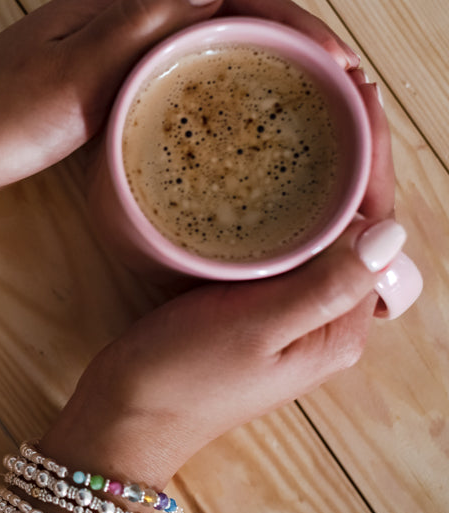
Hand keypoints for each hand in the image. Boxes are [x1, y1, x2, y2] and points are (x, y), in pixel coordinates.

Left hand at [0, 0, 358, 201]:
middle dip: (280, 37)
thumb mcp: (68, 75)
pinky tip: (226, 117)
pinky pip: (169, 74)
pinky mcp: (98, 82)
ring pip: (198, 43)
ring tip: (296, 97)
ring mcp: (108, 48)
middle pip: (219, 10)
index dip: (282, 17)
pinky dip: (208, 88)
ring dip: (250, 62)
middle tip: (327, 82)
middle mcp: (118, 13)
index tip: (328, 55)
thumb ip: (135, 30)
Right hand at [41, 82, 419, 486]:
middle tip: (337, 92)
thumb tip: (388, 233)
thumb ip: (323, 286)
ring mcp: (286, 312)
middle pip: (354, 226)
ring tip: (312, 116)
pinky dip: (283, 202)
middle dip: (355, 161)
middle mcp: (322, 319)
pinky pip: (281, 244)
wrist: (124, 419)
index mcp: (337, 327)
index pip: (376, 230)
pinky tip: (265, 172)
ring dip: (322, 176)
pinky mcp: (249, 306)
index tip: (361, 97)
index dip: (375, 161)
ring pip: (318, 231)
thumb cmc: (183, 379)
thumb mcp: (255, 330)